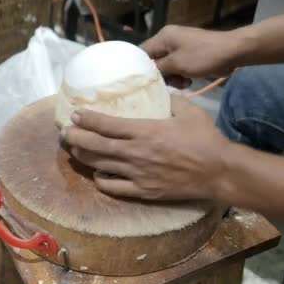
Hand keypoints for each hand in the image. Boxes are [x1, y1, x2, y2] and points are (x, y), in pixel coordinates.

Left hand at [62, 94, 230, 200]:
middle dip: (75, 138)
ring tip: (73, 150)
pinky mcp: (143, 191)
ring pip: (99, 166)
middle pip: (95, 146)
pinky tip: (98, 175)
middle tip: (64, 133)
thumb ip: (170, 100)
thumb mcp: (188, 111)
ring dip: (83, 157)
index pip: (106, 124)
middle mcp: (135, 152)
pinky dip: (101, 181)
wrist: (219, 171)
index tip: (74, 115)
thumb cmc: (205, 139)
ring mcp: (137, 174)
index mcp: (144, 130)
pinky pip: (113, 188)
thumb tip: (161, 91)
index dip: (86, 119)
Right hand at [140, 25, 244, 87]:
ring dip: (172, 78)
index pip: (142, 52)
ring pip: (167, 66)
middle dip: (160, 75)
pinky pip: (178, 67)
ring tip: (182, 83)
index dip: (140, 67)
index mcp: (163, 37)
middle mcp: (169, 40)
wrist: (232, 52)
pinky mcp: (189, 55)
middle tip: (167, 85)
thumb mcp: (176, 63)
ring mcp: (180, 47)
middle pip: (155, 61)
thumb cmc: (202, 56)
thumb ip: (158, 68)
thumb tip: (145, 73)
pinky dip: (181, 75)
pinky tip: (188, 81)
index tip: (141, 82)